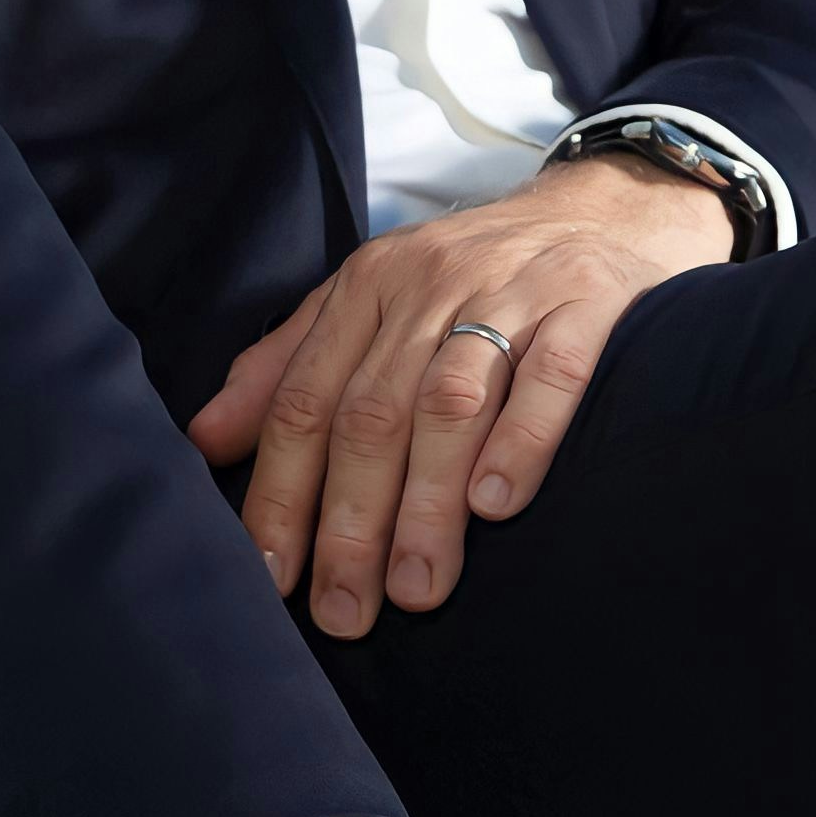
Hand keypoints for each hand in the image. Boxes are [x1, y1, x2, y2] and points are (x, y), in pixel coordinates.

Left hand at [186, 156, 730, 635]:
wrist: (611, 205)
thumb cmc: (479, 276)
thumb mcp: (374, 300)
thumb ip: (289, 366)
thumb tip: (204, 440)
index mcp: (369, 288)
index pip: (306, 400)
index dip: (281, 492)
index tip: (270, 576)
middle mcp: (431, 284)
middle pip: (372, 412)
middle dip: (350, 520)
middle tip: (344, 611)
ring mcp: (512, 291)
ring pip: (450, 402)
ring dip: (426, 503)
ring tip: (418, 587)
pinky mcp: (590, 302)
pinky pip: (551, 374)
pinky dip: (520, 439)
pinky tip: (496, 504)